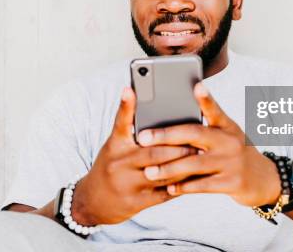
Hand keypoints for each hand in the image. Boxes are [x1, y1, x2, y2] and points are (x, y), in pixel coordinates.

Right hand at [71, 87, 196, 224]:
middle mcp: (119, 163)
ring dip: (183, 165)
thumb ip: (131, 131)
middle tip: (196, 140)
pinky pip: (163, 193)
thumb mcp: (114, 146)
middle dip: (177, 147)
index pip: (120, 122)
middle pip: (152, 152)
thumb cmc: (111, 165)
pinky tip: (193, 178)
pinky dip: (179, 185)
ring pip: (161, 173)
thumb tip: (153, 110)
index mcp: (115, 146)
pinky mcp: (136, 202)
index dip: (126, 105)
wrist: (93, 200)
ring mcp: (127, 184)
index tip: (131, 89)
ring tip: (199, 156)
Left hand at [136, 83, 280, 206]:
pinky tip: (170, 188)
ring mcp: (231, 163)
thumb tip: (171, 120)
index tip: (196, 85)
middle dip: (166, 135)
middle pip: (194, 134)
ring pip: (194, 163)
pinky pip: (202, 185)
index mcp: (227, 126)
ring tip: (149, 171)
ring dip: (169, 168)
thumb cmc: (235, 152)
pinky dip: (184, 187)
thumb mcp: (228, 135)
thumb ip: (206, 128)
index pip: (215, 109)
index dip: (206, 98)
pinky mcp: (231, 183)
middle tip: (143, 138)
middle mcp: (230, 141)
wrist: (263, 179)